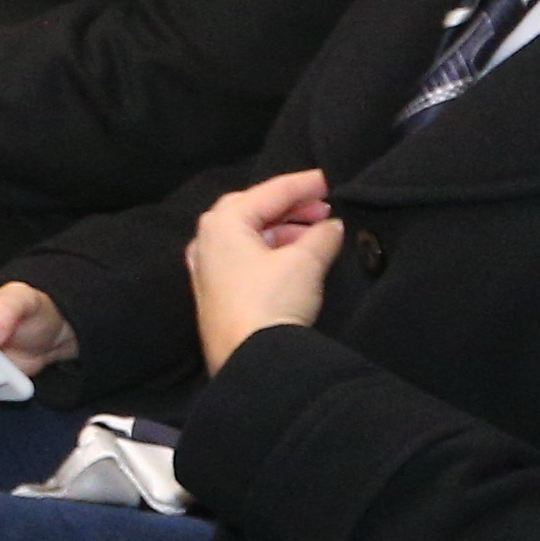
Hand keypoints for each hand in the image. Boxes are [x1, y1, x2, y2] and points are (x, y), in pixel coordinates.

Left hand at [186, 169, 344, 376]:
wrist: (250, 360)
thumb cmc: (271, 302)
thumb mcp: (305, 262)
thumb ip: (321, 236)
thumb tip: (332, 226)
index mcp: (222, 223)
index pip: (268, 192)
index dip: (302, 185)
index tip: (329, 180)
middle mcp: (207, 241)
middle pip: (252, 210)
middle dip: (290, 207)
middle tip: (323, 207)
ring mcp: (207, 269)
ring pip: (248, 236)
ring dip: (283, 231)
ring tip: (317, 233)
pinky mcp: (215, 294)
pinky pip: (244, 259)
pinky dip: (270, 252)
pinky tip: (294, 258)